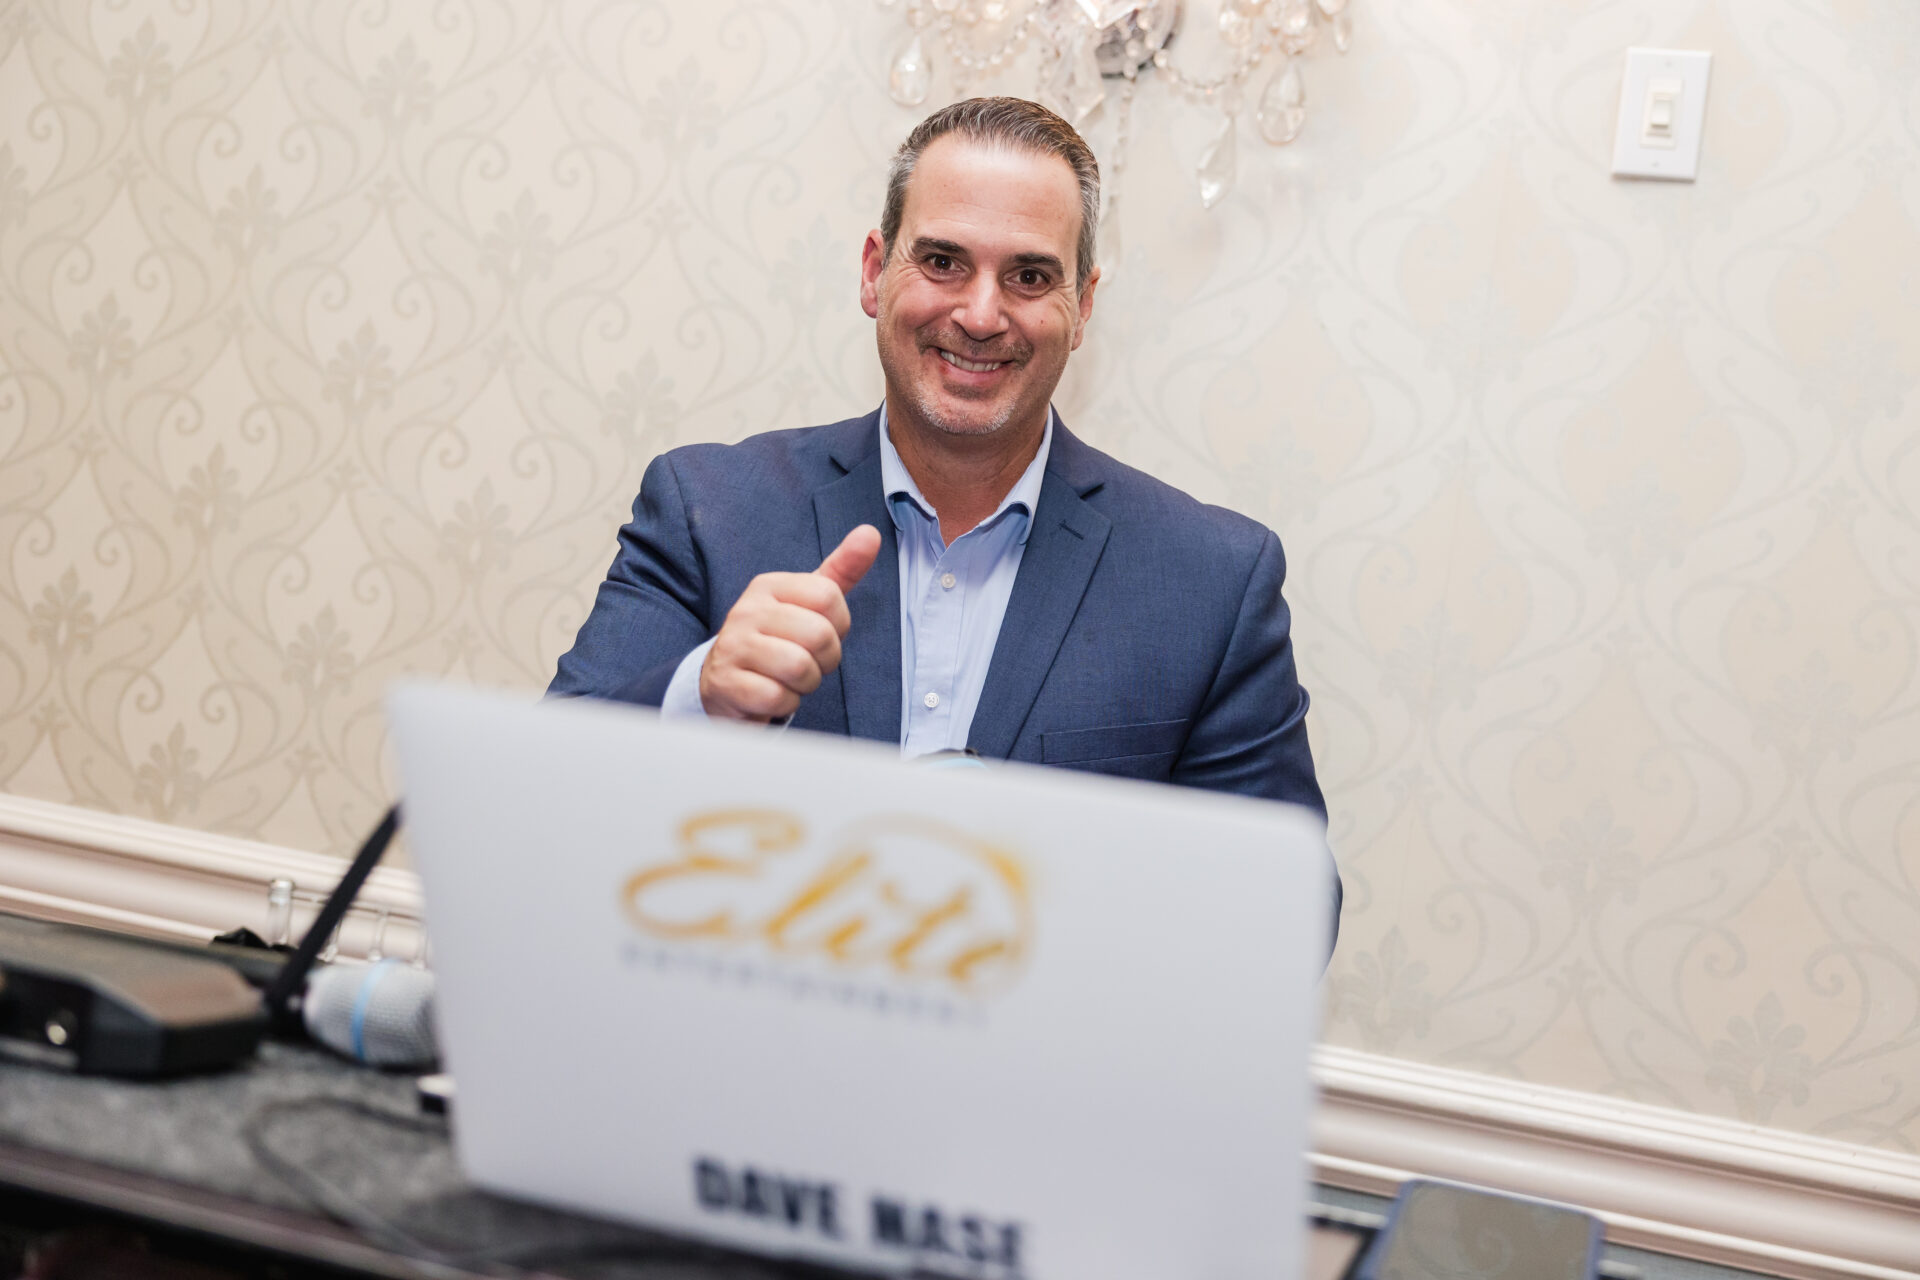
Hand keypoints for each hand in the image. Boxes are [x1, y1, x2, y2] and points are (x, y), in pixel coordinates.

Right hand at [699, 525, 882, 721]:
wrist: (724, 682)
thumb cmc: (775, 641)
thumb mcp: (806, 603)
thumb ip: (840, 572)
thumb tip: (871, 534)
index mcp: (769, 586)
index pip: (829, 596)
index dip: (838, 625)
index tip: (821, 633)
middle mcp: (746, 610)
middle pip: (819, 634)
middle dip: (825, 659)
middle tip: (807, 661)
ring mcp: (733, 647)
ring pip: (800, 668)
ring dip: (805, 683)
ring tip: (789, 678)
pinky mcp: (727, 684)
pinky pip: (778, 698)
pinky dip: (785, 704)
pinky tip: (771, 693)